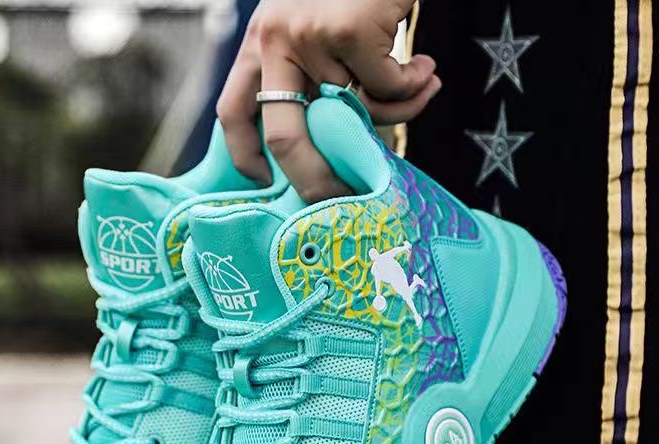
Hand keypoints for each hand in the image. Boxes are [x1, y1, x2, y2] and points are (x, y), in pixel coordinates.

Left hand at [217, 0, 440, 202]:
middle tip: (342, 197)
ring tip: (421, 84)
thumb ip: (315, 81)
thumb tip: (339, 150)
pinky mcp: (346, 31)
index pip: (232, 111)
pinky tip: (426, 66)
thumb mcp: (317, 32)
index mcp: (261, 43)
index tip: (264, 183)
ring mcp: (308, 35)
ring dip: (398, 111)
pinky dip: (413, 87)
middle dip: (314, 180)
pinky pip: (384, 90)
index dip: (244, 155)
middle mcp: (274, 40)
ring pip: (355, 113)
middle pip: (284, 137)